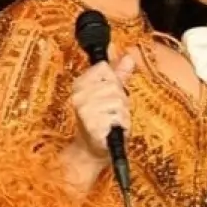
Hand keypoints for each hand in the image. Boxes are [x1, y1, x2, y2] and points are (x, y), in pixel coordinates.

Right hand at [69, 46, 137, 160]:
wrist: (93, 149)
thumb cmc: (102, 121)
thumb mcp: (109, 94)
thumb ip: (118, 74)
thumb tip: (128, 56)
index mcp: (79, 85)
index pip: (104, 68)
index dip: (113, 81)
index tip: (108, 95)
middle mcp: (79, 96)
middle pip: (114, 85)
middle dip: (120, 99)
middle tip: (112, 112)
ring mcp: (85, 111)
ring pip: (119, 101)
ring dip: (122, 113)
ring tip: (113, 121)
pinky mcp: (93, 126)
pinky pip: (119, 117)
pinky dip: (122, 124)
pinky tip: (114, 129)